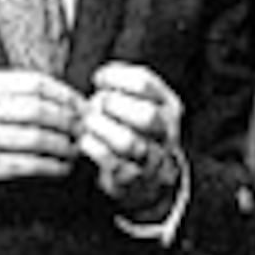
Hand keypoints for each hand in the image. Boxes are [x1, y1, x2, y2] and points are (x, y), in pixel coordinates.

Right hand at [0, 69, 82, 200]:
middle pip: (40, 110)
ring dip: (65, 145)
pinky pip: (27, 165)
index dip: (64, 94)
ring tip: (76, 149)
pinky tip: (62, 168)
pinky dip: (51, 166)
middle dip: (70, 120)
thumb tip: (57, 92)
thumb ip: (6, 88)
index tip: (81, 103)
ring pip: (37, 138)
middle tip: (85, 128)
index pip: (35, 83)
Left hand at [79, 61, 187, 222]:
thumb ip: (123, 83)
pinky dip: (94, 148)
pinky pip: (112, 163)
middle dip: (115, 105)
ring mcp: (152, 157)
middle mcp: (165, 131)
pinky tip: (86, 140)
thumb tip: (102, 78)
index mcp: (169, 105)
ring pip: (128, 142)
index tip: (99, 79)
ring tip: (89, 122)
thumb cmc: (135, 127)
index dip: (116, 77)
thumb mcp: (140, 100)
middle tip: (99, 103)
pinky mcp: (133, 178)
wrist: (149, 175)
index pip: (145, 83)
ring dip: (102, 128)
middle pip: (146, 116)